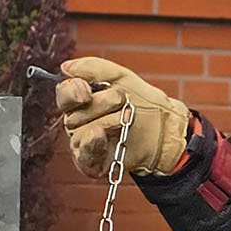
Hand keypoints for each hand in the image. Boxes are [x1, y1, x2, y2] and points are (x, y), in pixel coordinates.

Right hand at [58, 57, 190, 176]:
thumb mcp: (122, 78)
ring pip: (80, 134)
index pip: (64, 95)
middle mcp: (78, 122)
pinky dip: (91, 146)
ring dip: (106, 122)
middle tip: (121, 99)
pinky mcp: (95, 163)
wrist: (166, 127)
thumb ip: (94, 68)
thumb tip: (67, 67)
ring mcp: (86, 143)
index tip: (86, 90)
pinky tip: (99, 135)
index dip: (71, 92)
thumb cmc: (142, 102)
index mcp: (81, 101)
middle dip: (100, 105)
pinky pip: (83, 157)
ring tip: (128, 117)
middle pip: (72, 115)